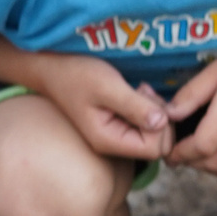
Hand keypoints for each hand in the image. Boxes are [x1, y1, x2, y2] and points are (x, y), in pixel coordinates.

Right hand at [34, 55, 173, 162]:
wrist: (54, 66)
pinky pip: (148, 124)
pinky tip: (138, 91)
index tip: (146, 97)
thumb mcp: (107, 86)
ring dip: (156, 111)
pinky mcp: (120, 124)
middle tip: (144, 92)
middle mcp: (114, 144)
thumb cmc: (76, 74)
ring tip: (139, 90)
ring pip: (156, 134)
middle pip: (158, 146)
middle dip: (161, 119)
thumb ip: (134, 106)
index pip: (153, 149)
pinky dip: (150, 107)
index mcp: (109, 141)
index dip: (161, 125)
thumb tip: (162, 122)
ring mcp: (117, 135)